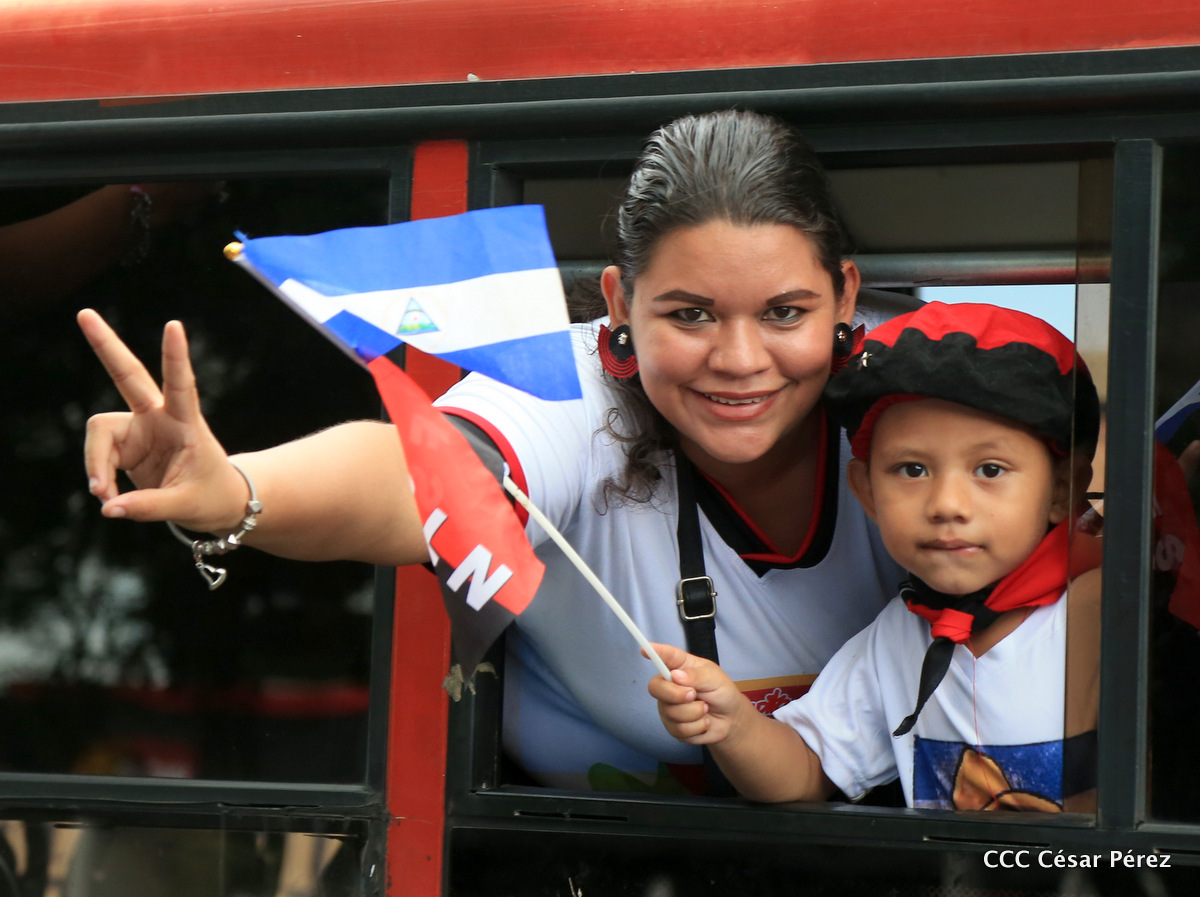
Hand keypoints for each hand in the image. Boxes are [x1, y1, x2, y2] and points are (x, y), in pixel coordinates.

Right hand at [78, 308, 248, 532]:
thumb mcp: (187, 506)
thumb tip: (108, 507)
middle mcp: (160, 417)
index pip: (182, 384)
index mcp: (186, 423)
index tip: (174, 325)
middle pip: (128, 375)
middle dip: (106, 346)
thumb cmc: (212, 496)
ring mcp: (140, 428)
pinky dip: (99, 478)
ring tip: (104, 494)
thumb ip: (148, 507)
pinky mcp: (126, 444)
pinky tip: (110, 497)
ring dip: (96, 464)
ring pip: (99, 431)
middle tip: (84, 314)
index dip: (175, 356)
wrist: (217, 502)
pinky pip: (98, 456)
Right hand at [646, 642, 743, 745]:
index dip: (654, 652)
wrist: (730, 719)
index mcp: (680, 667)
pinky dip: (697, 727)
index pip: (665, 657)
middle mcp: (670, 685)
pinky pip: (679, 729)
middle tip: (694, 695)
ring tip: (705, 708)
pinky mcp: (673, 726)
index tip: (645, 650)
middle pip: (655, 687)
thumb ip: (696, 676)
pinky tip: (703, 721)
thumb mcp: (715, 678)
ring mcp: (669, 707)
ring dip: (694, 713)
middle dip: (675, 694)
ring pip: (670, 712)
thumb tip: (675, 675)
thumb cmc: (722, 692)